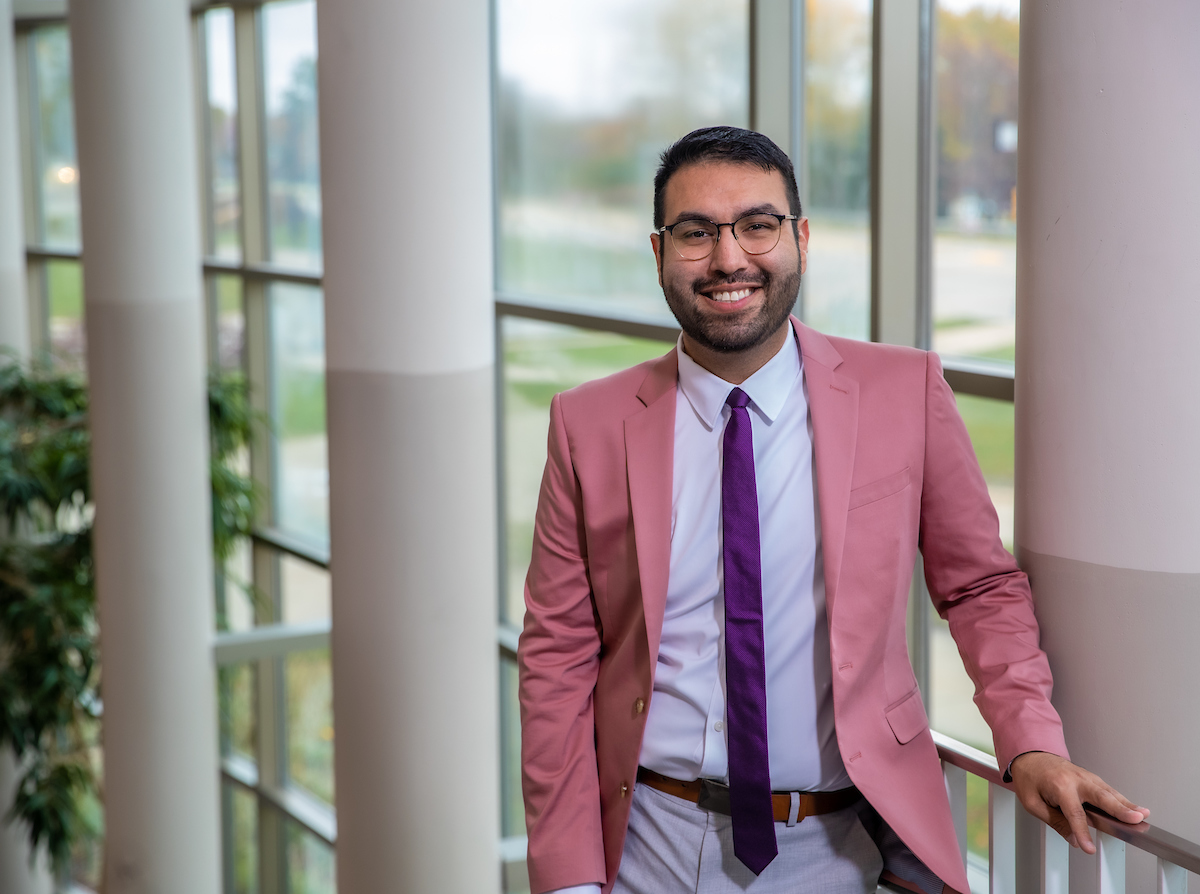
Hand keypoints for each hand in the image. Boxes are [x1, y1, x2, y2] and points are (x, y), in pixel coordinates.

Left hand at [1009, 751, 1149, 853]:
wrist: (1030, 755)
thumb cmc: (1030, 778)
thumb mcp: (1032, 802)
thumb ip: (1054, 821)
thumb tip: (1073, 839)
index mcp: (1059, 785)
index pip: (1074, 813)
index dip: (1082, 832)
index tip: (1088, 847)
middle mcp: (1076, 779)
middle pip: (1100, 797)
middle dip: (1119, 809)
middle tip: (1135, 819)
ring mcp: (1086, 777)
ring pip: (1109, 793)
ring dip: (1127, 805)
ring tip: (1143, 816)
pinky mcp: (1091, 779)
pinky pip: (1108, 791)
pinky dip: (1123, 800)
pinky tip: (1135, 810)